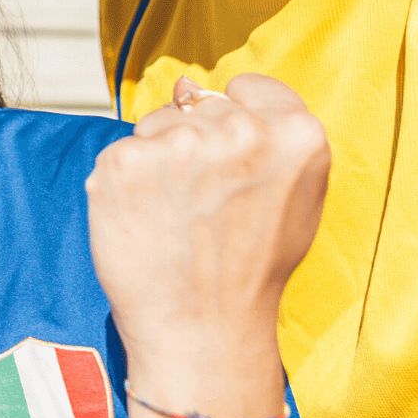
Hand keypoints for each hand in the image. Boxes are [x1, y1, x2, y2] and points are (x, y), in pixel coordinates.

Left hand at [86, 74, 328, 396]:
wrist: (202, 331)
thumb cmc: (248, 271)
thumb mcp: (290, 199)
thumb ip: (261, 134)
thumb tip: (187, 85)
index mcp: (296, 134)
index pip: (247, 87)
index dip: (236, 123)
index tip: (232, 168)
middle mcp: (240, 130)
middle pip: (197, 105)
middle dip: (193, 145)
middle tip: (204, 209)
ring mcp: (179, 144)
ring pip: (156, 127)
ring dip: (157, 163)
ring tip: (176, 219)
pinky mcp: (126, 162)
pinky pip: (121, 153)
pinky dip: (125, 184)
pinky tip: (145, 222)